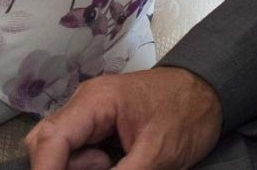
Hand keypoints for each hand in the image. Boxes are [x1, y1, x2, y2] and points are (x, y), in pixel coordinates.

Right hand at [24, 69, 223, 169]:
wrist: (210, 94)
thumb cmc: (187, 115)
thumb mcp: (157, 156)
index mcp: (95, 102)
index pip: (51, 139)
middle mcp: (84, 104)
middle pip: (47, 144)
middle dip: (62, 169)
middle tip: (106, 168)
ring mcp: (89, 114)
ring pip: (61, 151)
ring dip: (80, 168)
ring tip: (118, 165)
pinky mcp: (98, 126)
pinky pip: (78, 151)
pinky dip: (90, 166)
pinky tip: (117, 164)